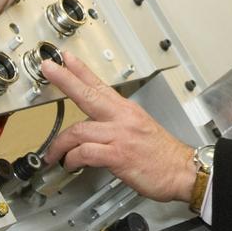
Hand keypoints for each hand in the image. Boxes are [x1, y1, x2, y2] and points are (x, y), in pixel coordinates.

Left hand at [42, 52, 195, 204]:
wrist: (182, 171)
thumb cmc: (163, 155)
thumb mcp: (141, 128)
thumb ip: (117, 123)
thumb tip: (97, 126)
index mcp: (127, 111)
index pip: (100, 85)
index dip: (81, 70)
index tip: (66, 59)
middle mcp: (122, 118)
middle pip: (88, 94)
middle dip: (65, 80)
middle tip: (49, 68)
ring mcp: (120, 136)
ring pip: (79, 130)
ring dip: (60, 144)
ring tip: (52, 154)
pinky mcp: (119, 155)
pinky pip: (86, 153)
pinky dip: (73, 159)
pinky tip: (70, 164)